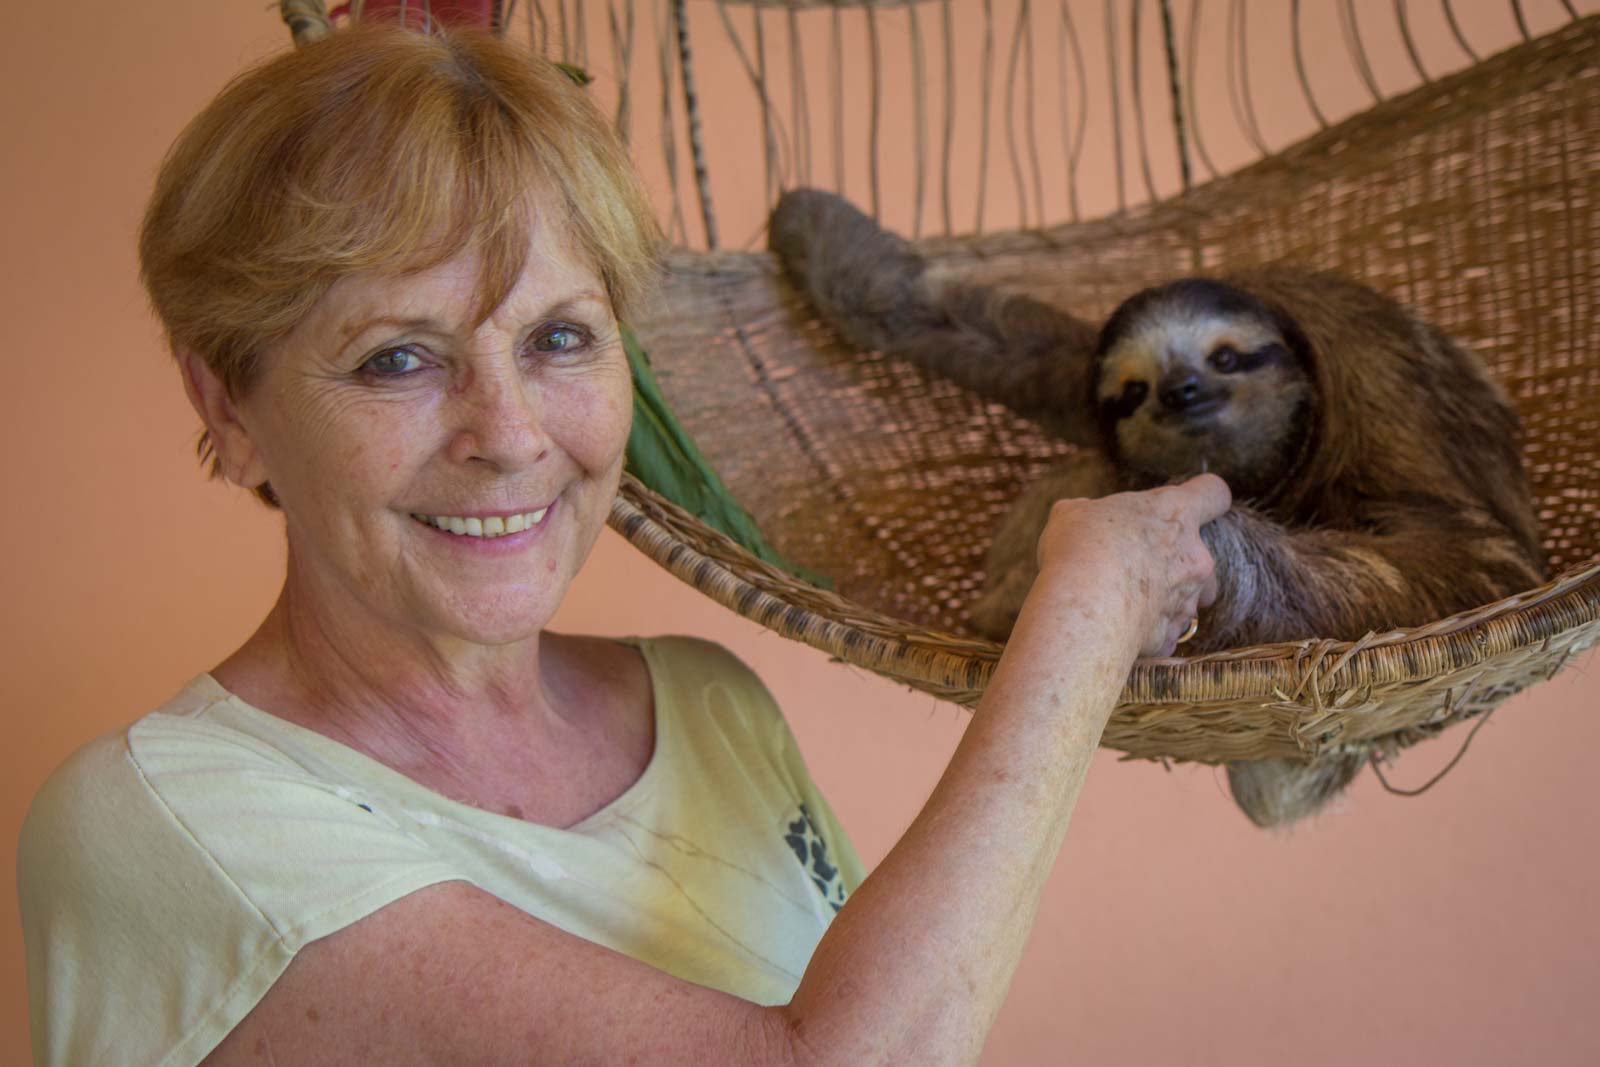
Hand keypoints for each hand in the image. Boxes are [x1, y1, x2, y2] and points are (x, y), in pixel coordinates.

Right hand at [1031, 474, 1229, 657]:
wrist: (1085, 607)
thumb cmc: (1081, 548)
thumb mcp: (1073, 514)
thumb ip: (1088, 512)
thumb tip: (1082, 515)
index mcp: (1175, 514)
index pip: (1213, 494)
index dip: (1204, 497)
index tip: (1187, 505)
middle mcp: (1194, 556)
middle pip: (1205, 556)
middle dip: (1177, 562)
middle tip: (1138, 566)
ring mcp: (1188, 599)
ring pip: (1190, 599)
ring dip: (1166, 599)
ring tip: (1130, 602)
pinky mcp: (1172, 635)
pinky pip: (1164, 632)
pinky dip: (1147, 631)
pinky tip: (1118, 627)